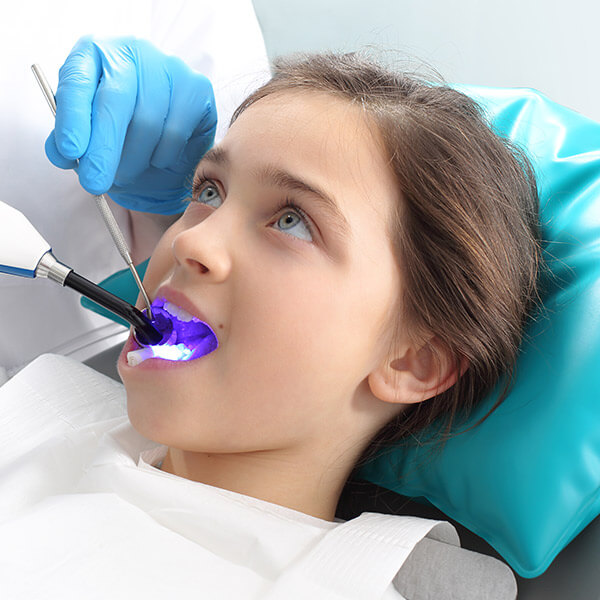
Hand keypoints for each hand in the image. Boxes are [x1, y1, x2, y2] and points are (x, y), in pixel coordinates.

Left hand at [45, 35, 216, 213]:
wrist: (165, 147)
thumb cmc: (121, 139)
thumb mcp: (88, 141)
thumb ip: (70, 144)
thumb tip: (61, 154)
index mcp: (95, 54)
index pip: (78, 81)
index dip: (73, 118)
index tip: (69, 151)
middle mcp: (133, 52)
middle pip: (116, 100)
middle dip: (104, 149)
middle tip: (95, 183)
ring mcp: (169, 67)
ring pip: (148, 121)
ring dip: (133, 160)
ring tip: (126, 173)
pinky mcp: (197, 89)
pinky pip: (175, 132)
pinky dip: (161, 156)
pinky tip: (155, 159)